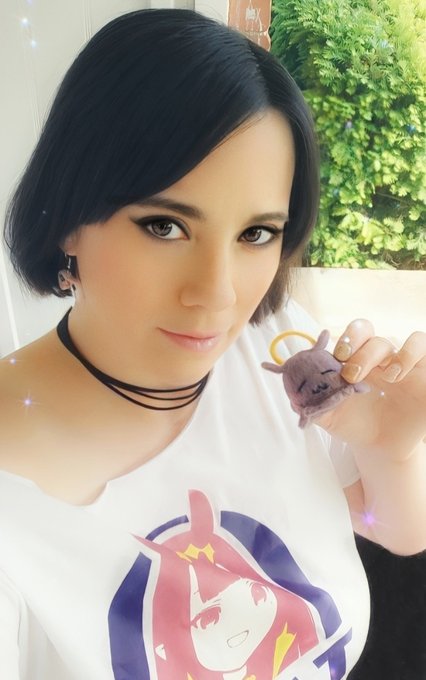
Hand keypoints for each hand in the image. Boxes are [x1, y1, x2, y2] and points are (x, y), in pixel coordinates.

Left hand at [314, 319, 425, 459]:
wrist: (380, 449)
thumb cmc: (355, 426)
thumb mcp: (330, 417)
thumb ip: (313, 404)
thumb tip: (295, 395)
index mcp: (359, 359)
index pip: (357, 334)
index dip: (348, 338)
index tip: (337, 357)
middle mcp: (384, 359)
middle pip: (376, 337)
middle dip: (362, 350)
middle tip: (351, 374)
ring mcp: (408, 367)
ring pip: (411, 340)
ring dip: (397, 354)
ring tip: (388, 377)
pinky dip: (415, 357)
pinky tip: (402, 377)